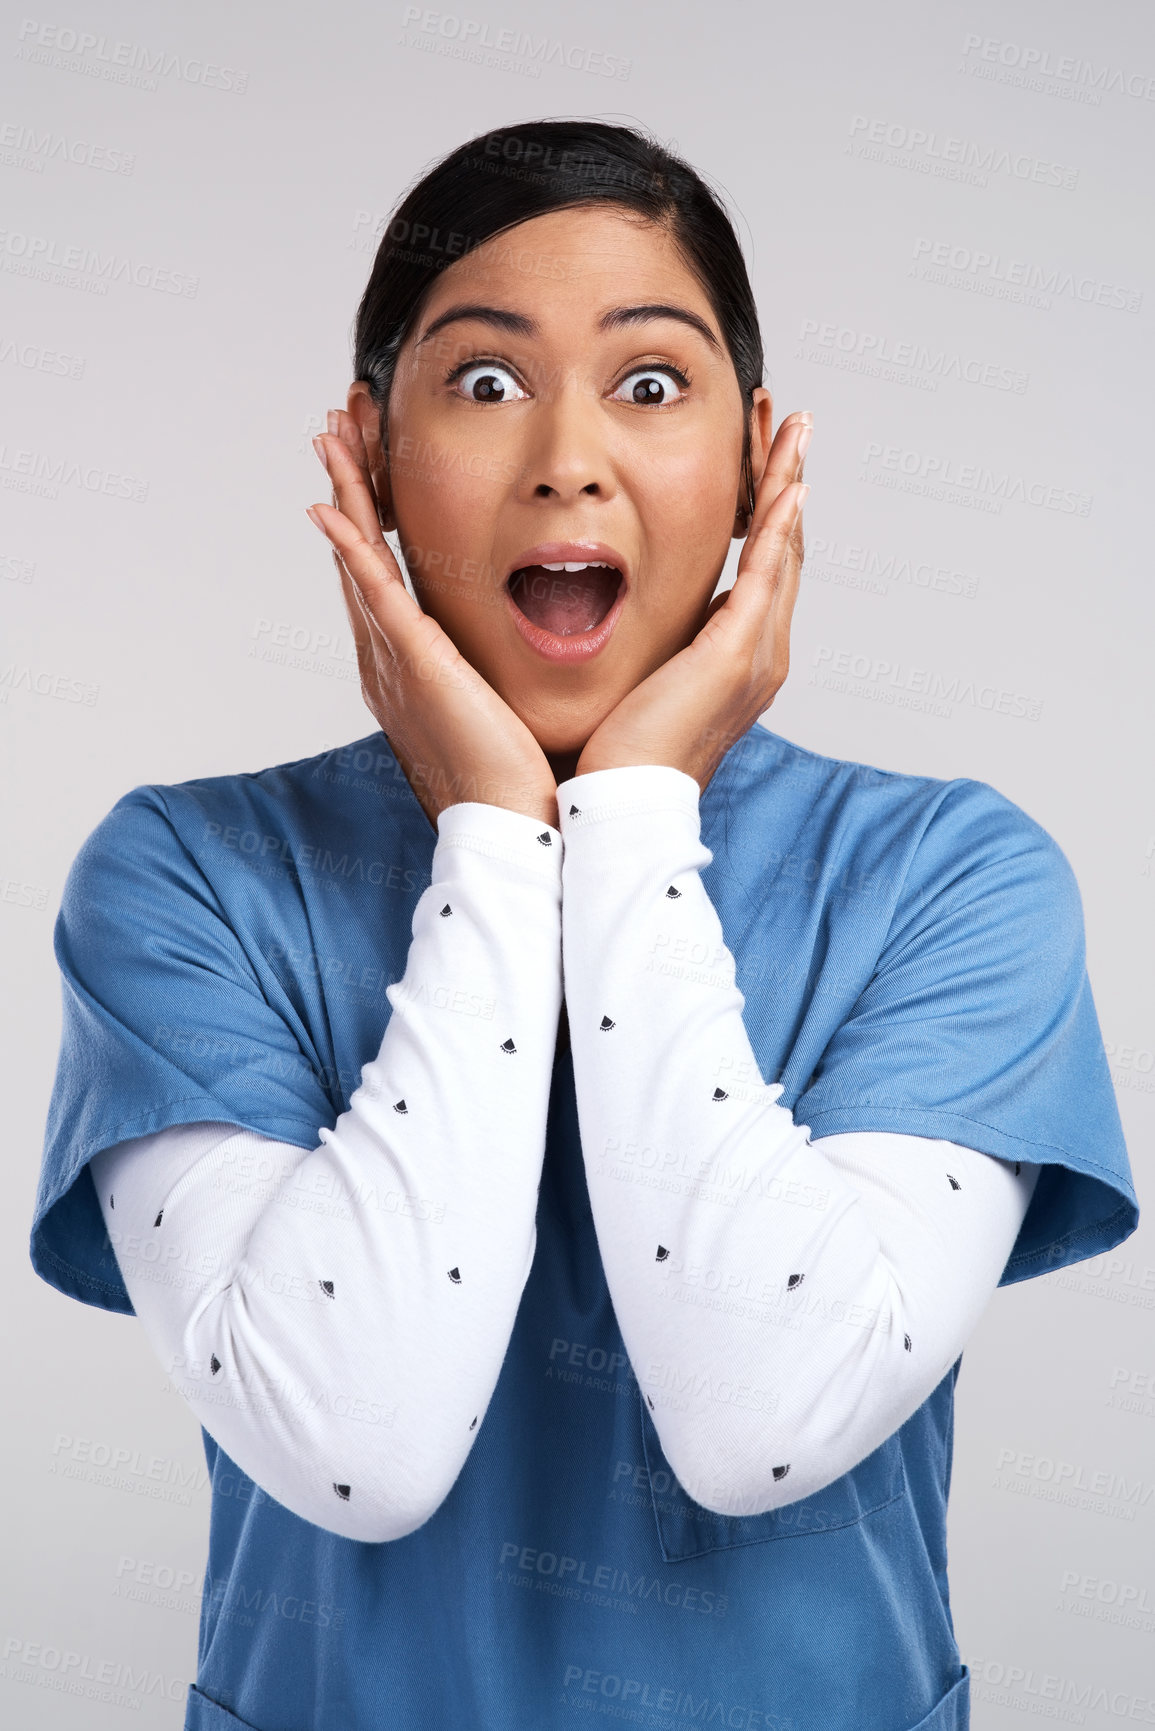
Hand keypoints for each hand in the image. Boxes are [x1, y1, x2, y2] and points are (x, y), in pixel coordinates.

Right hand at [308, 410, 558, 830]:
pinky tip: (329, 507)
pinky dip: (350, 548)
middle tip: (337, 422)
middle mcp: (391, 655)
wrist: (515, 821)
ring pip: (359, 558)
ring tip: (328, 436)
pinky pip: (374, 594)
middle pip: (360, 551)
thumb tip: (544, 627)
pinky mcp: (412, 665)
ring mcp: (394, 658)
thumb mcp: (505, 694)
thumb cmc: (520, 768)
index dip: (375, 508)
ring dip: (343, 493)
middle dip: (350, 483)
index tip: (375, 453)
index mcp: (414, 660)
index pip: (387, 567)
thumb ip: (504, 656)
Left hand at [575, 412, 810, 791]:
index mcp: (738, 658)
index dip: (764, 506)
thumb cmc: (616, 755)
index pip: (761, 564)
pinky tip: (786, 481)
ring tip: (789, 425)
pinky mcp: (737, 654)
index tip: (756, 454)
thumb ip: (646, 643)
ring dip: (788, 480)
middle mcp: (762, 652)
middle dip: (785, 477)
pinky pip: (766, 574)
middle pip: (785, 546)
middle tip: (782, 418)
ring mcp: (756, 653)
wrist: (621, 805)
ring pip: (784, 548)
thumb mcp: (638, 680)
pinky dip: (779, 524)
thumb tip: (619, 614)